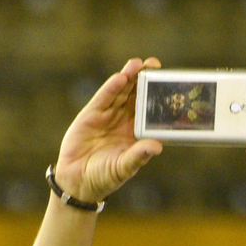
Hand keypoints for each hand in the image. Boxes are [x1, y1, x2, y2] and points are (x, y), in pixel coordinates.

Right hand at [53, 58, 164, 202]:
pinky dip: (111, 87)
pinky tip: (120, 77)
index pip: (149, 110)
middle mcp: (124, 121)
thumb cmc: (105, 177)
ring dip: (129, 78)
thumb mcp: (124, 167)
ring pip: (121, 93)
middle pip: (136, 96)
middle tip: (155, 64)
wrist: (77, 181)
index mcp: (136, 133)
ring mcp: (108, 116)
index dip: (157, 97)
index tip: (168, 84)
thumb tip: (157, 147)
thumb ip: (138, 156)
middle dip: (144, 80)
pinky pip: (103, 98)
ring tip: (138, 64)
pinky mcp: (91, 114)